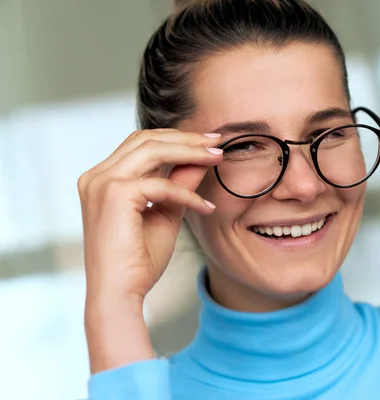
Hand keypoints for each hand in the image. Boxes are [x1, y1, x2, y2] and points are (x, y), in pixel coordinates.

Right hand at [78, 128, 221, 371]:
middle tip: (217, 141)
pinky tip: (206, 208)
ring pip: (153, 149)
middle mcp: (97, 176)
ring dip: (190, 151)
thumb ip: (180, 185)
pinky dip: (187, 194)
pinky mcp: (114, 194)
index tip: (207, 142)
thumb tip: (201, 160)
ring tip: (217, 158)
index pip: (141, 145)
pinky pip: (162, 185)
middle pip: (146, 139)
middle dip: (186, 138)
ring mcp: (102, 183)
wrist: (120, 294)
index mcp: (103, 179)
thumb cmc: (138, 261)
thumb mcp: (166, 214)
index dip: (176, 139)